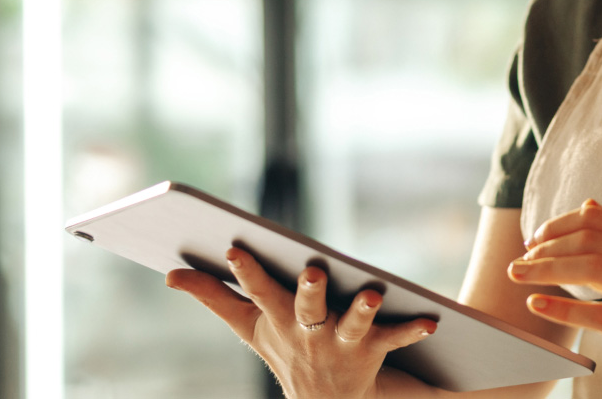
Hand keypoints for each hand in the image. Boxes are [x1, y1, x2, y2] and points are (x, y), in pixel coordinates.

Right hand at [168, 247, 439, 398]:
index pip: (259, 292)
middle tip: (314, 272)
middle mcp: (308, 332)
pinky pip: (394, 339)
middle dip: (308, 292)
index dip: (248, 271)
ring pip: (352, 326)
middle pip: (307, 308)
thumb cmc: (286, 349)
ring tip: (371, 295)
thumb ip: (213, 296)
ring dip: (361, 311)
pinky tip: (431, 320)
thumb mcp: (249, 326)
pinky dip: (412, 330)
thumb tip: (170, 274)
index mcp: (278, 320)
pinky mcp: (372, 352)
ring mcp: (341, 344)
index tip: (237, 249)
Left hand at [510, 200, 601, 398]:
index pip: (596, 220)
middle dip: (545, 248)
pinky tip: (536, 305)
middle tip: (518, 262)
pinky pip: (600, 316)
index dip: (558, 226)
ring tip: (518, 276)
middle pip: (589, 240)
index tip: (534, 240)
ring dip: (546, 270)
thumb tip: (589, 205)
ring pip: (591, 269)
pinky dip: (562, 308)